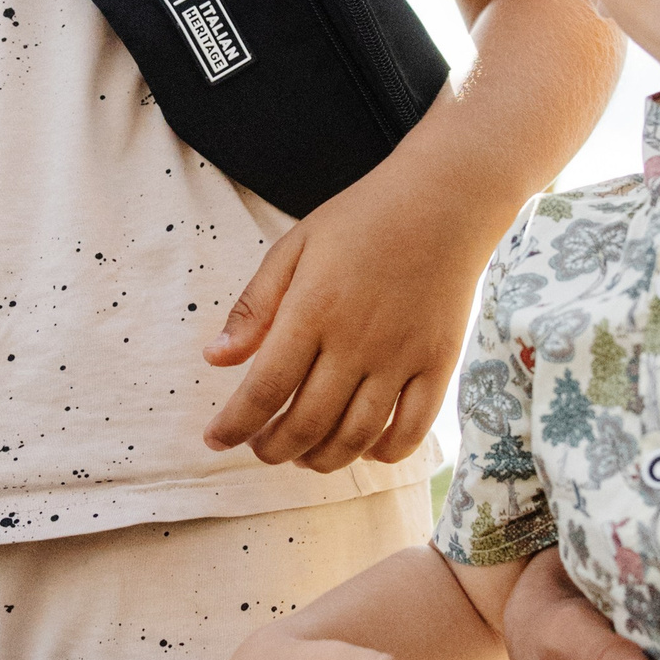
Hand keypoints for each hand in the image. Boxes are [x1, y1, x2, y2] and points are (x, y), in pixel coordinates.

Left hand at [203, 159, 496, 471]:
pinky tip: (361, 448)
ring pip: (355, 437)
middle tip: (259, 447)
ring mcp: (402, 357)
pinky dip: (382, 454)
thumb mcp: (295, 246)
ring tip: (302, 453)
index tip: (215, 440)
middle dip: (273, 448)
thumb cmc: (362, 219)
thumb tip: (215, 359)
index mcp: (313, 309)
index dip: (235, 425)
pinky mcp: (439, 365)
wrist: (445, 200)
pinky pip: (411, 431)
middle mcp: (357, 341)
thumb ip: (255, 306)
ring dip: (320, 459)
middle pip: (307, 423)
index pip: (264, 388)